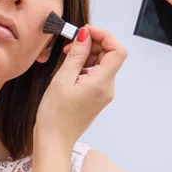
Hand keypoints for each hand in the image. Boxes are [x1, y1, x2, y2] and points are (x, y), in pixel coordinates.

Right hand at [34, 25, 127, 149]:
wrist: (54, 140)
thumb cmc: (55, 114)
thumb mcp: (62, 79)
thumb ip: (77, 55)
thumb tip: (85, 35)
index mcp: (102, 83)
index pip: (117, 51)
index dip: (104, 36)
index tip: (86, 31)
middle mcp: (108, 88)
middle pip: (111, 55)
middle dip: (93, 43)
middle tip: (71, 44)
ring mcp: (104, 93)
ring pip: (103, 63)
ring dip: (88, 54)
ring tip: (67, 56)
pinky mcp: (97, 96)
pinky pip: (97, 73)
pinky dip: (85, 65)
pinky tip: (70, 68)